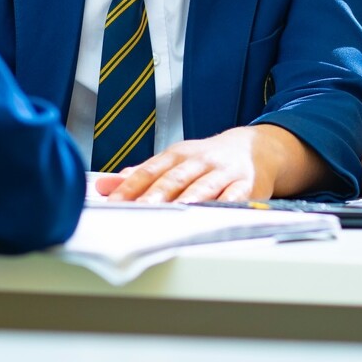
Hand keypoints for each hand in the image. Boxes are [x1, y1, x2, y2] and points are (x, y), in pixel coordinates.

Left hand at [96, 127, 279, 203]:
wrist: (257, 148)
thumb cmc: (209, 159)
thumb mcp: (175, 161)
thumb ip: (141, 175)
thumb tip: (104, 186)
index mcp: (178, 155)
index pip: (149, 171)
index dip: (131, 187)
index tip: (113, 203)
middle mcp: (200, 161)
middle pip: (174, 179)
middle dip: (157, 195)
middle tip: (141, 210)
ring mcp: (223, 172)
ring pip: (203, 186)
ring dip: (189, 199)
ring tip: (175, 212)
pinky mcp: (246, 185)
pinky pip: (235, 195)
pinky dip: (225, 203)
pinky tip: (214, 212)